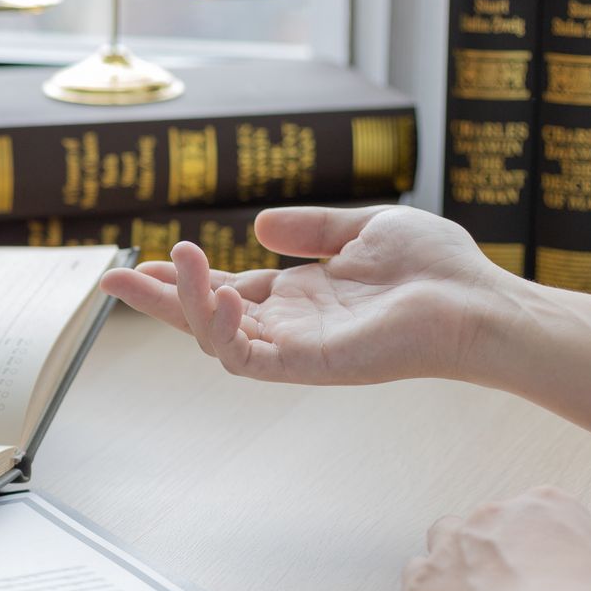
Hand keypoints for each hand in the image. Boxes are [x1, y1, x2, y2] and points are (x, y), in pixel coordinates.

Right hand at [99, 205, 590, 432]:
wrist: (479, 301)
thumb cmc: (437, 268)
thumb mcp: (363, 228)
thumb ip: (310, 228)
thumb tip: (259, 224)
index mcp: (299, 298)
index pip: (224, 291)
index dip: (183, 278)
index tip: (144, 259)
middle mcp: (290, 328)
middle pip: (204, 320)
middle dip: (156, 302)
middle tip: (111, 280)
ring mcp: (297, 351)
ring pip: (216, 340)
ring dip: (185, 306)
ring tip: (168, 264)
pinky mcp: (311, 366)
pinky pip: (249, 359)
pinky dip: (223, 330)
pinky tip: (217, 294)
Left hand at [403, 487, 590, 590]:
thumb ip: (589, 556)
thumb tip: (586, 571)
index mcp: (546, 506)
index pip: (536, 511)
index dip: (537, 543)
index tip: (541, 566)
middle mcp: (493, 516)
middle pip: (487, 523)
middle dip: (494, 551)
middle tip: (511, 588)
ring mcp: (452, 544)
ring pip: (444, 536)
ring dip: (454, 560)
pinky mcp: (422, 579)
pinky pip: (415, 574)